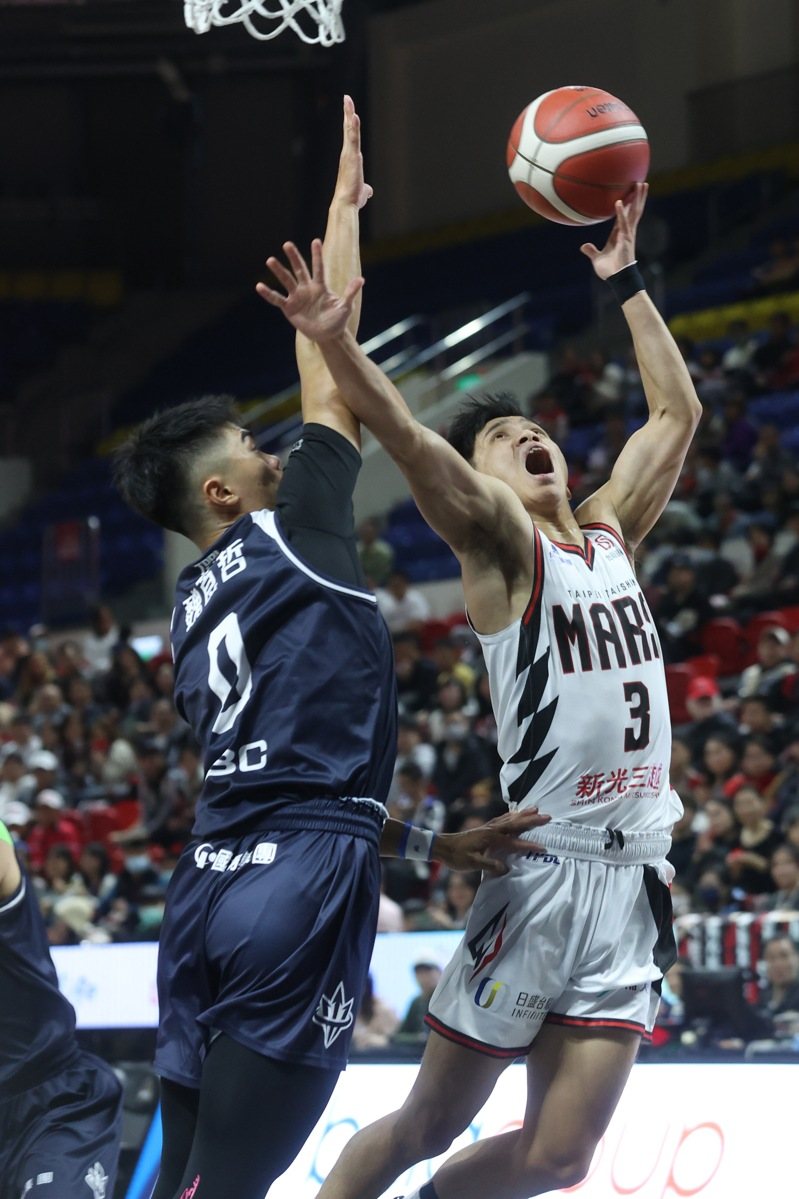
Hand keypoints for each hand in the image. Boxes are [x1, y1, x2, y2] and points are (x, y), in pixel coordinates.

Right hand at [256, 239, 362, 341]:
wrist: (328, 336)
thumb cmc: (338, 320)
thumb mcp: (345, 307)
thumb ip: (350, 293)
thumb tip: (361, 280)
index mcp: (320, 287)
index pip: (318, 268)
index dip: (317, 255)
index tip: (316, 241)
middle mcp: (307, 289)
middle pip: (299, 270)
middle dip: (294, 257)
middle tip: (287, 244)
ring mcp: (297, 297)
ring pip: (286, 280)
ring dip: (279, 271)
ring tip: (270, 260)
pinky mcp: (289, 308)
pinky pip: (277, 299)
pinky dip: (268, 293)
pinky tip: (259, 286)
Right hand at [333, 94, 372, 210]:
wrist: (346, 204)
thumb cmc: (352, 198)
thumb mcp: (362, 190)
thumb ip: (365, 188)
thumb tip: (368, 191)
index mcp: (349, 158)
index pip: (350, 137)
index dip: (350, 124)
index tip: (350, 111)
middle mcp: (347, 154)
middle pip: (348, 129)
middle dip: (347, 112)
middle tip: (346, 98)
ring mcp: (348, 154)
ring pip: (350, 130)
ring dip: (349, 114)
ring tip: (348, 100)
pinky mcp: (352, 157)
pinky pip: (353, 138)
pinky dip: (353, 127)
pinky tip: (354, 116)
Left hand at [434, 806, 549, 875]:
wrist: (442, 846)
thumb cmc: (456, 856)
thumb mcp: (472, 863)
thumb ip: (489, 865)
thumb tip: (507, 868)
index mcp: (490, 838)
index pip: (513, 842)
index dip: (528, 845)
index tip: (542, 847)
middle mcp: (491, 830)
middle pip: (515, 823)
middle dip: (531, 820)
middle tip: (547, 816)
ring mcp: (488, 827)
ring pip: (509, 818)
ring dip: (523, 814)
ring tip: (535, 809)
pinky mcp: (485, 828)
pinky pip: (502, 819)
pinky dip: (511, 815)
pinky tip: (514, 814)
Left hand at [579, 181, 648, 279]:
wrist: (617, 279)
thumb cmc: (610, 270)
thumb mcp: (597, 259)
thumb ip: (591, 251)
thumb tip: (583, 246)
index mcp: (619, 234)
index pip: (624, 215)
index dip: (627, 204)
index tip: (630, 193)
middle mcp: (626, 231)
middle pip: (634, 210)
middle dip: (638, 196)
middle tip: (641, 182)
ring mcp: (628, 234)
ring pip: (634, 213)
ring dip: (637, 198)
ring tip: (640, 184)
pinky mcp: (626, 239)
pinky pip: (623, 223)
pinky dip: (620, 213)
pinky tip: (619, 202)